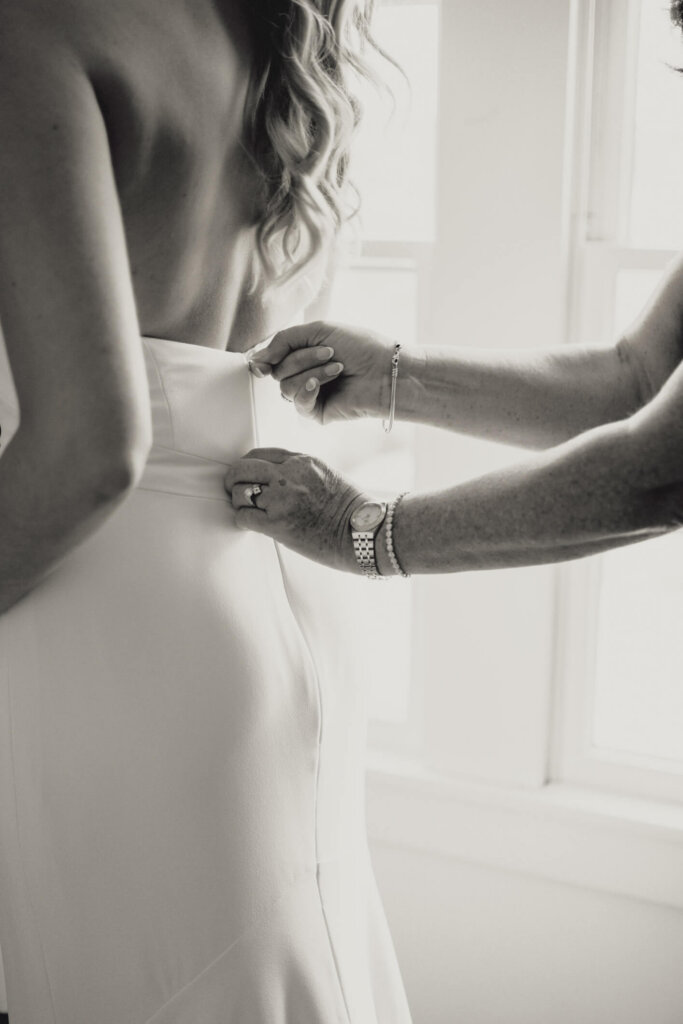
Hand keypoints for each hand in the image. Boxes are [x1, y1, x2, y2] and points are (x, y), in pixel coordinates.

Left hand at [224, 447, 366, 572]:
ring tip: (246, 509)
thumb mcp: (326, 475)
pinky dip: (243, 520)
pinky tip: (251, 524)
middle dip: (234, 479)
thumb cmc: (351, 510)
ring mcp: (282, 499)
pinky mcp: (277, 524)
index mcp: (302, 461)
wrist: (364, 534)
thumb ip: (300, 472)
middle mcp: (289, 475)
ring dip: (239, 501)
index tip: (246, 475)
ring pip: (240, 491)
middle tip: (234, 490)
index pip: (260, 453)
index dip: (247, 465)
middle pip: (243, 467)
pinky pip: (244, 517)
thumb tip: (273, 478)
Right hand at [248, 320, 395, 423]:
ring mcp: (310, 396)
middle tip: (331, 353)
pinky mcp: (316, 413)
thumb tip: (254, 361)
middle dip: (302, 358)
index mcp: (303, 356)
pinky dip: (309, 388)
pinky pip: (297, 401)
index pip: (272, 358)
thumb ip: (282, 341)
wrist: (386, 370)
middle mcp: (304, 376)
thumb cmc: (360, 347)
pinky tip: (326, 382)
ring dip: (312, 371)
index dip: (264, 359)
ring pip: (286, 386)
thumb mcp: (317, 331)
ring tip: (338, 368)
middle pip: (278, 370)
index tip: (263, 361)